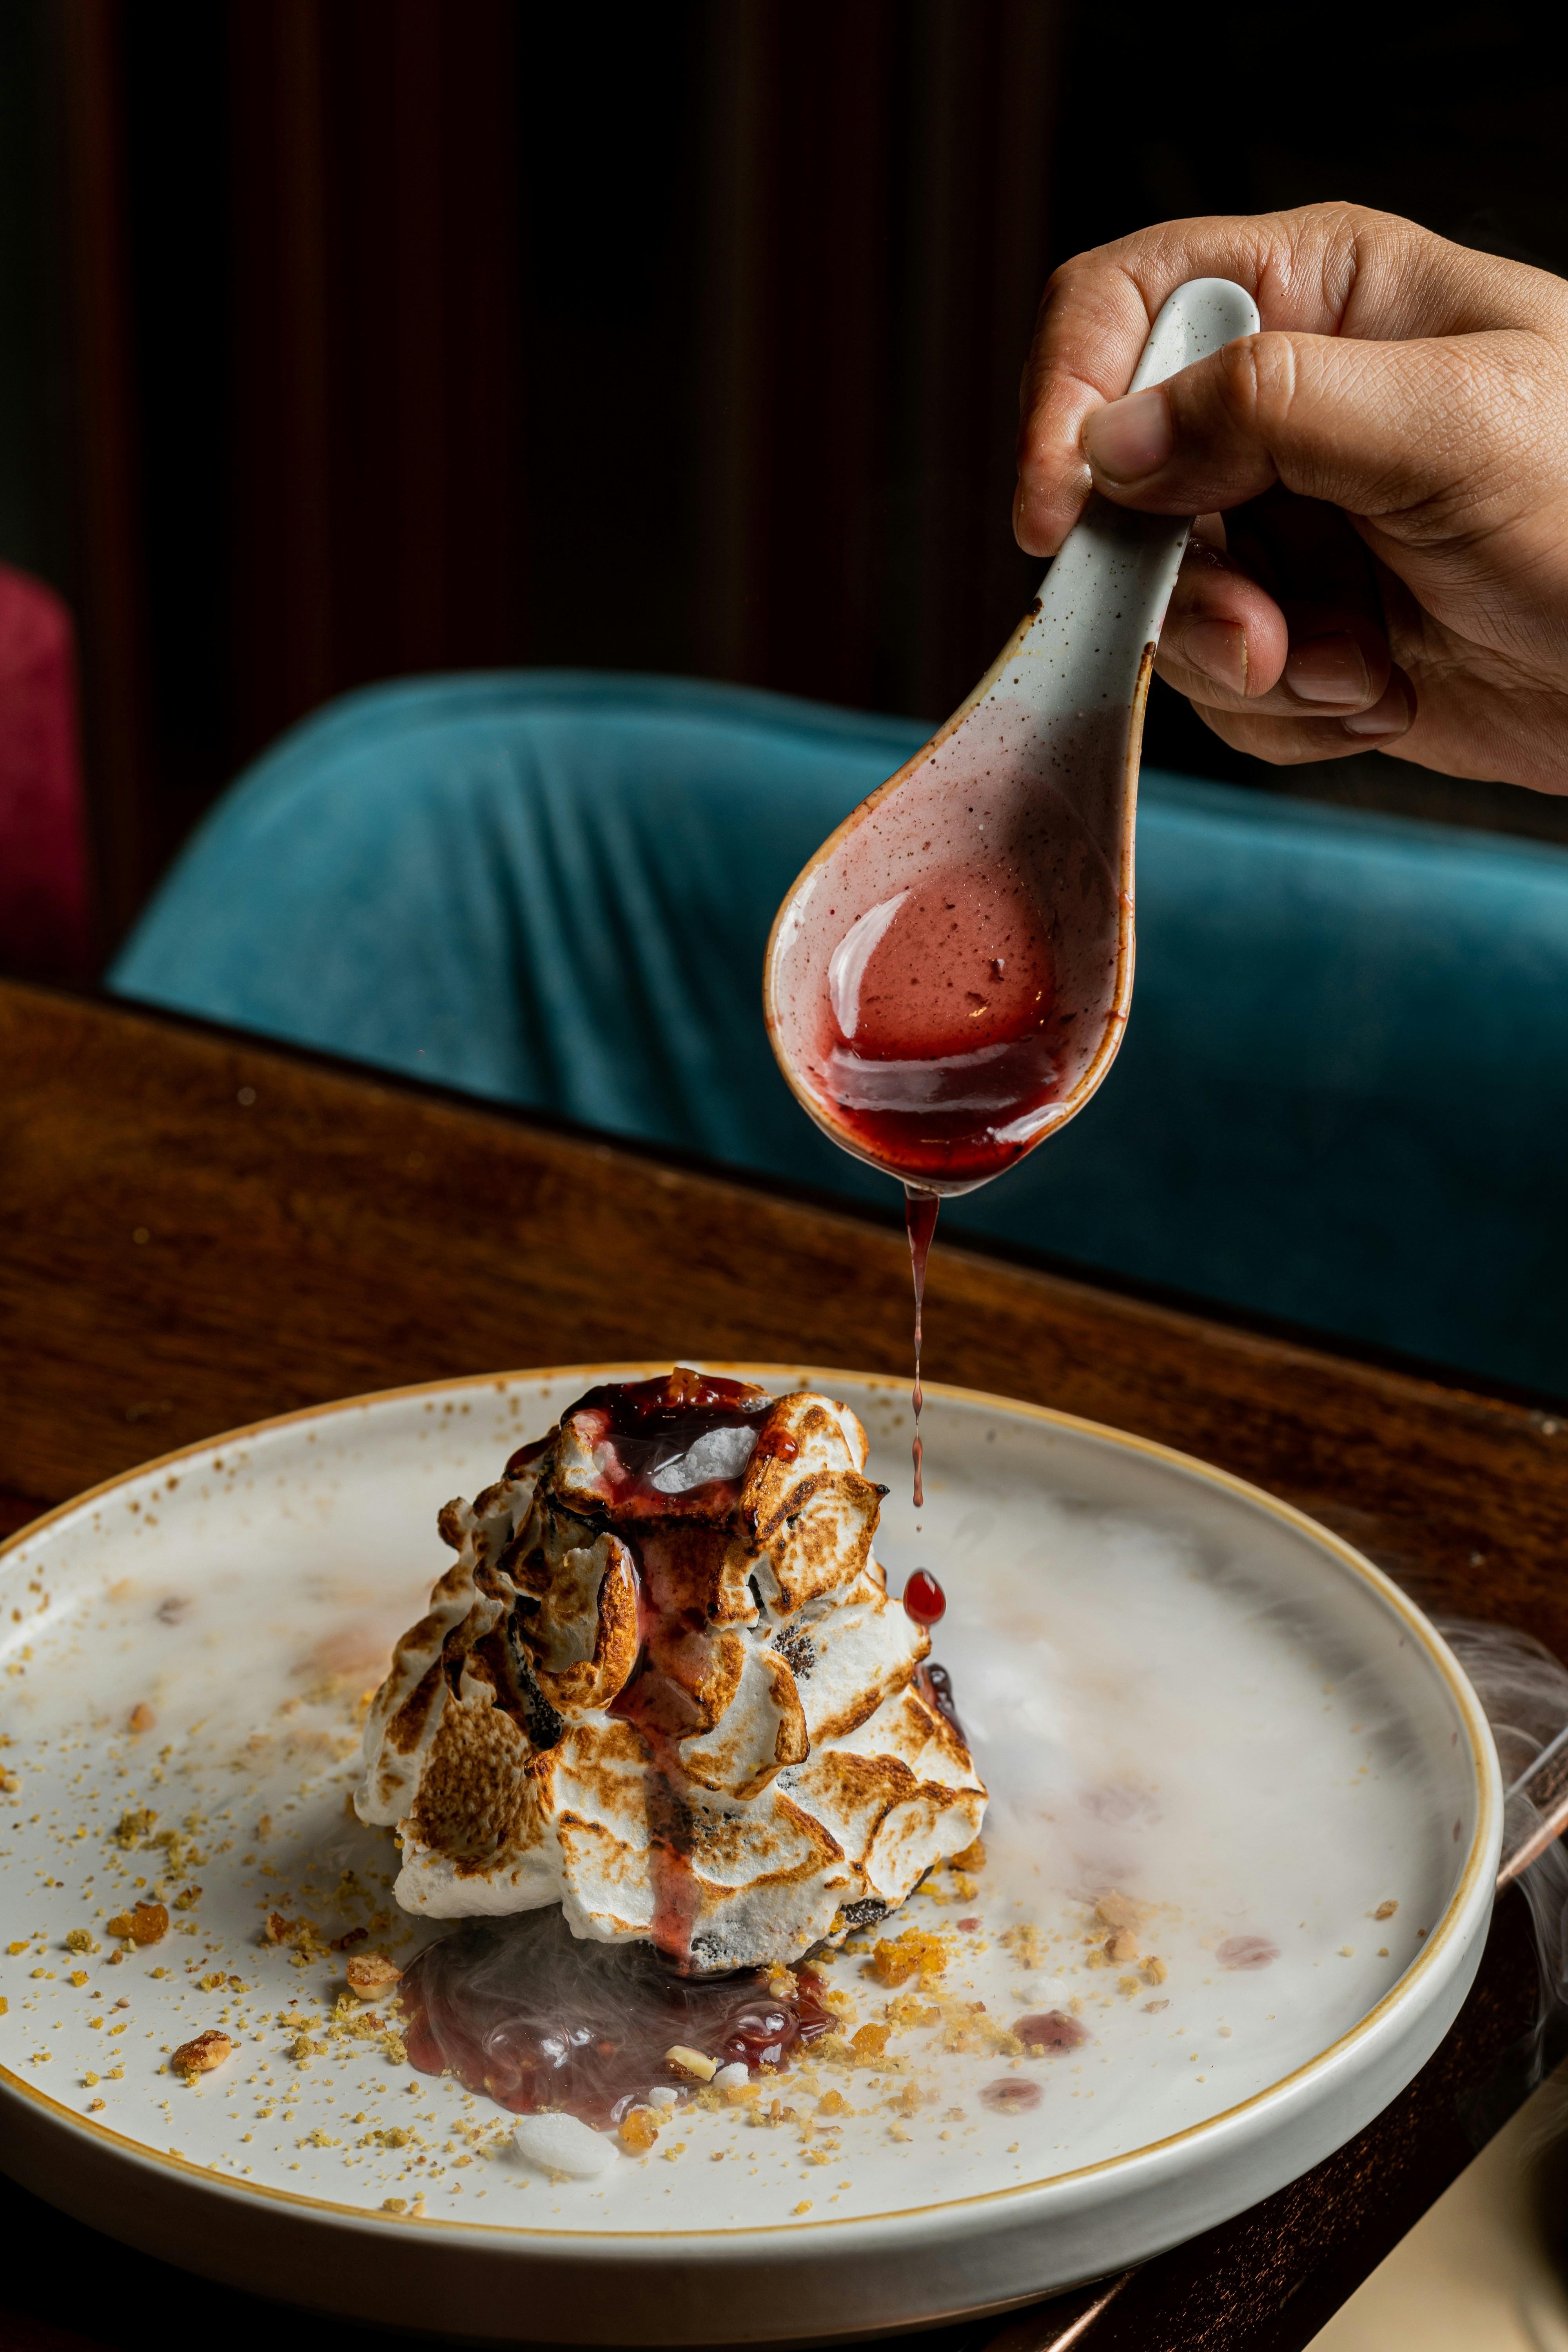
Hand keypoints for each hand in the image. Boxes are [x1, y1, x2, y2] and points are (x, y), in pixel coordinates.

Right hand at [1014, 203, 1567, 792]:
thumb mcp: (1451, 428)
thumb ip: (1270, 408)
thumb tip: (1109, 440)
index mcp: (1321, 296)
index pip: (1125, 306)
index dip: (1068, 403)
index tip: (1058, 517)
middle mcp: (1285, 406)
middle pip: (1125, 482)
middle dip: (1184, 587)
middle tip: (1266, 645)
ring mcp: (1288, 526)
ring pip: (1164, 602)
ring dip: (1252, 664)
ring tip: (1361, 673)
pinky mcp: (1299, 630)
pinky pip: (1218, 687)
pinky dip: (1288, 714)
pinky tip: (1378, 696)